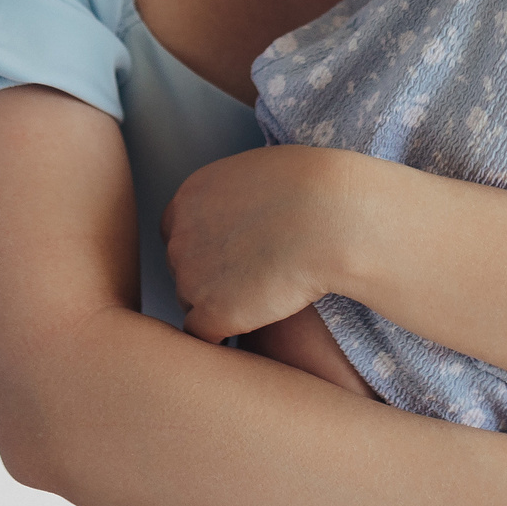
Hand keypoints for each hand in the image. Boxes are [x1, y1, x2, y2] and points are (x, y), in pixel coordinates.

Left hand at [161, 145, 365, 343]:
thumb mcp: (256, 172)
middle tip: (250, 277)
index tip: (234, 253)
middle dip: (208, 275)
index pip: (176, 231)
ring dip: (217, 304)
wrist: (330, 220)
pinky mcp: (213, 313)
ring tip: (259, 298)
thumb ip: (233, 196)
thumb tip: (241, 215)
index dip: (205, 247)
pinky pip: (204, 334)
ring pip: (191, 302)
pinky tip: (252, 325)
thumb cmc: (313, 190)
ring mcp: (192, 277)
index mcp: (190, 197)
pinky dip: (224, 333)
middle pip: (181, 268)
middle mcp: (180, 236)